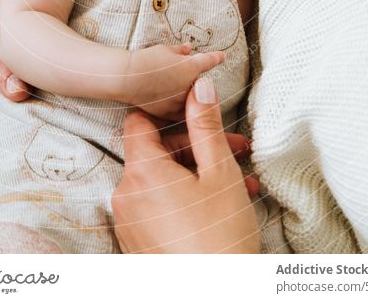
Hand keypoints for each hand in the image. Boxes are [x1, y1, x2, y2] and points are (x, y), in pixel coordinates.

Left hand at [112, 76, 260, 252]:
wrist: (219, 299)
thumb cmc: (220, 238)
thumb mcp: (219, 173)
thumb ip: (205, 125)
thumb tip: (197, 86)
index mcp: (141, 172)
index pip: (139, 121)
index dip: (167, 111)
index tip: (195, 112)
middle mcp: (126, 195)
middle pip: (156, 152)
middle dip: (197, 146)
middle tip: (236, 148)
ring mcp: (130, 223)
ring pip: (163, 181)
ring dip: (199, 173)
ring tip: (241, 181)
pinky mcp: (139, 244)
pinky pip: (160, 207)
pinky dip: (186, 199)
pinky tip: (225, 204)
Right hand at [124, 43, 224, 119]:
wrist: (127, 78)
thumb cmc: (146, 59)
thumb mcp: (165, 49)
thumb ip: (179, 50)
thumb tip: (188, 49)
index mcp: (191, 67)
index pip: (209, 61)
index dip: (216, 58)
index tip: (222, 56)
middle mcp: (190, 86)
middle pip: (198, 81)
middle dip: (191, 77)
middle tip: (174, 70)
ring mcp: (180, 102)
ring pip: (189, 98)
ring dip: (184, 92)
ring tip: (166, 84)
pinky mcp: (169, 113)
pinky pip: (179, 111)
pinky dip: (176, 106)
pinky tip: (166, 99)